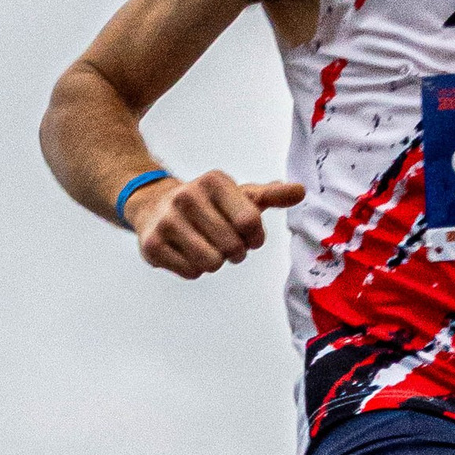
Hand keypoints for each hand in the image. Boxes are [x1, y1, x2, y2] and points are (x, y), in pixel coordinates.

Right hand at [125, 167, 304, 280]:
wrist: (153, 205)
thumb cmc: (207, 204)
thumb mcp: (239, 195)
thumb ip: (271, 195)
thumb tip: (301, 191)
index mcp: (213, 181)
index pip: (250, 222)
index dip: (255, 237)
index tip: (249, 235)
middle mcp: (187, 196)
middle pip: (232, 246)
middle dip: (235, 251)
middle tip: (225, 243)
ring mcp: (167, 220)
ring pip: (212, 263)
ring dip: (215, 262)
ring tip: (206, 246)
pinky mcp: (153, 244)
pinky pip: (191, 272)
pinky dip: (195, 269)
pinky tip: (187, 252)